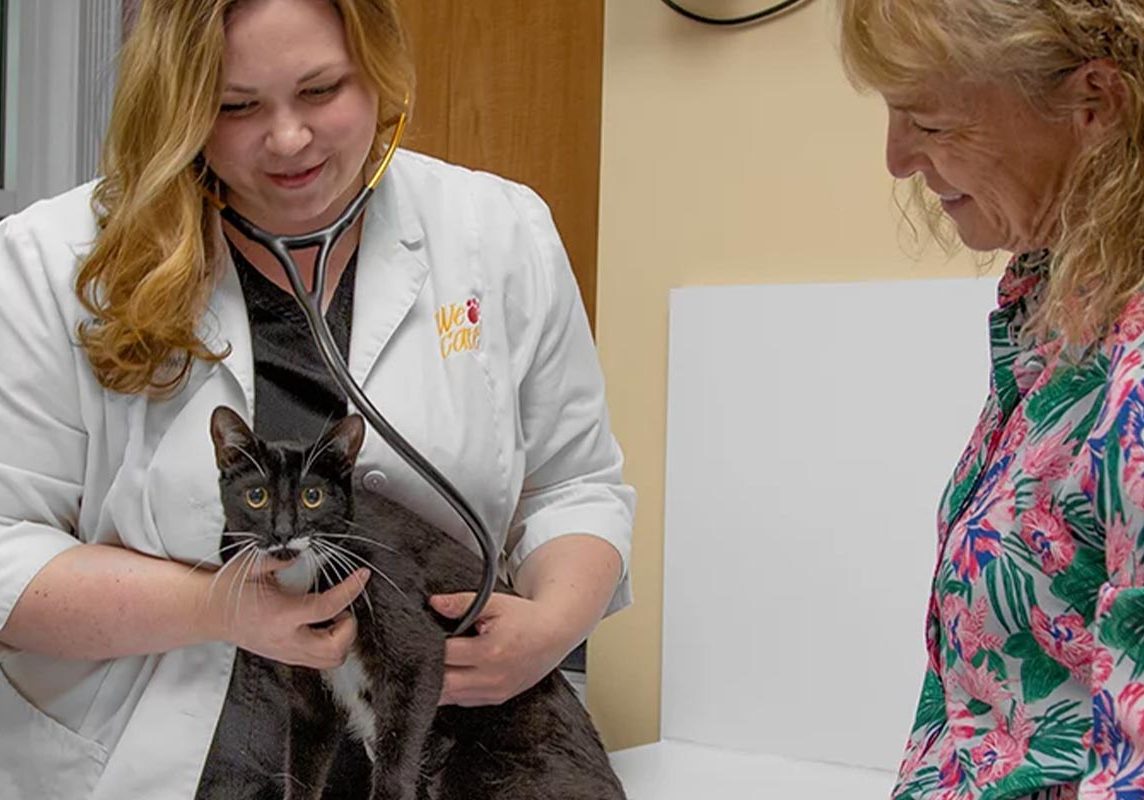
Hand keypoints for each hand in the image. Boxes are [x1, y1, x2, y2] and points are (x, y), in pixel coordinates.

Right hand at [203, 555, 368, 669]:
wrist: (208, 615)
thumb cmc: (229, 590)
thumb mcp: (251, 565)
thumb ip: (278, 558)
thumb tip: (301, 553)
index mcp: (280, 615)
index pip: (327, 608)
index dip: (350, 590)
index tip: (362, 575)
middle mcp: (286, 639)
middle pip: (335, 648)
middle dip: (349, 627)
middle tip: (344, 607)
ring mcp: (286, 652)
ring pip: (330, 660)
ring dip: (341, 639)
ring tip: (334, 617)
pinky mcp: (286, 656)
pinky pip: (318, 660)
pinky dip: (329, 644)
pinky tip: (322, 625)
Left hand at [429, 591, 577, 706]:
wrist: (555, 633)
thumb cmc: (527, 618)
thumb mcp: (494, 603)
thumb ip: (461, 603)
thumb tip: (435, 604)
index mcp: (490, 652)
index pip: (445, 655)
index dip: (429, 647)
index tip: (424, 638)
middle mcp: (492, 677)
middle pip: (443, 684)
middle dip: (430, 670)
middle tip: (424, 656)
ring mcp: (495, 692)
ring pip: (451, 697)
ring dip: (439, 683)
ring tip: (437, 665)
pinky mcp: (497, 699)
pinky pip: (464, 702)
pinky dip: (453, 691)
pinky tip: (451, 675)